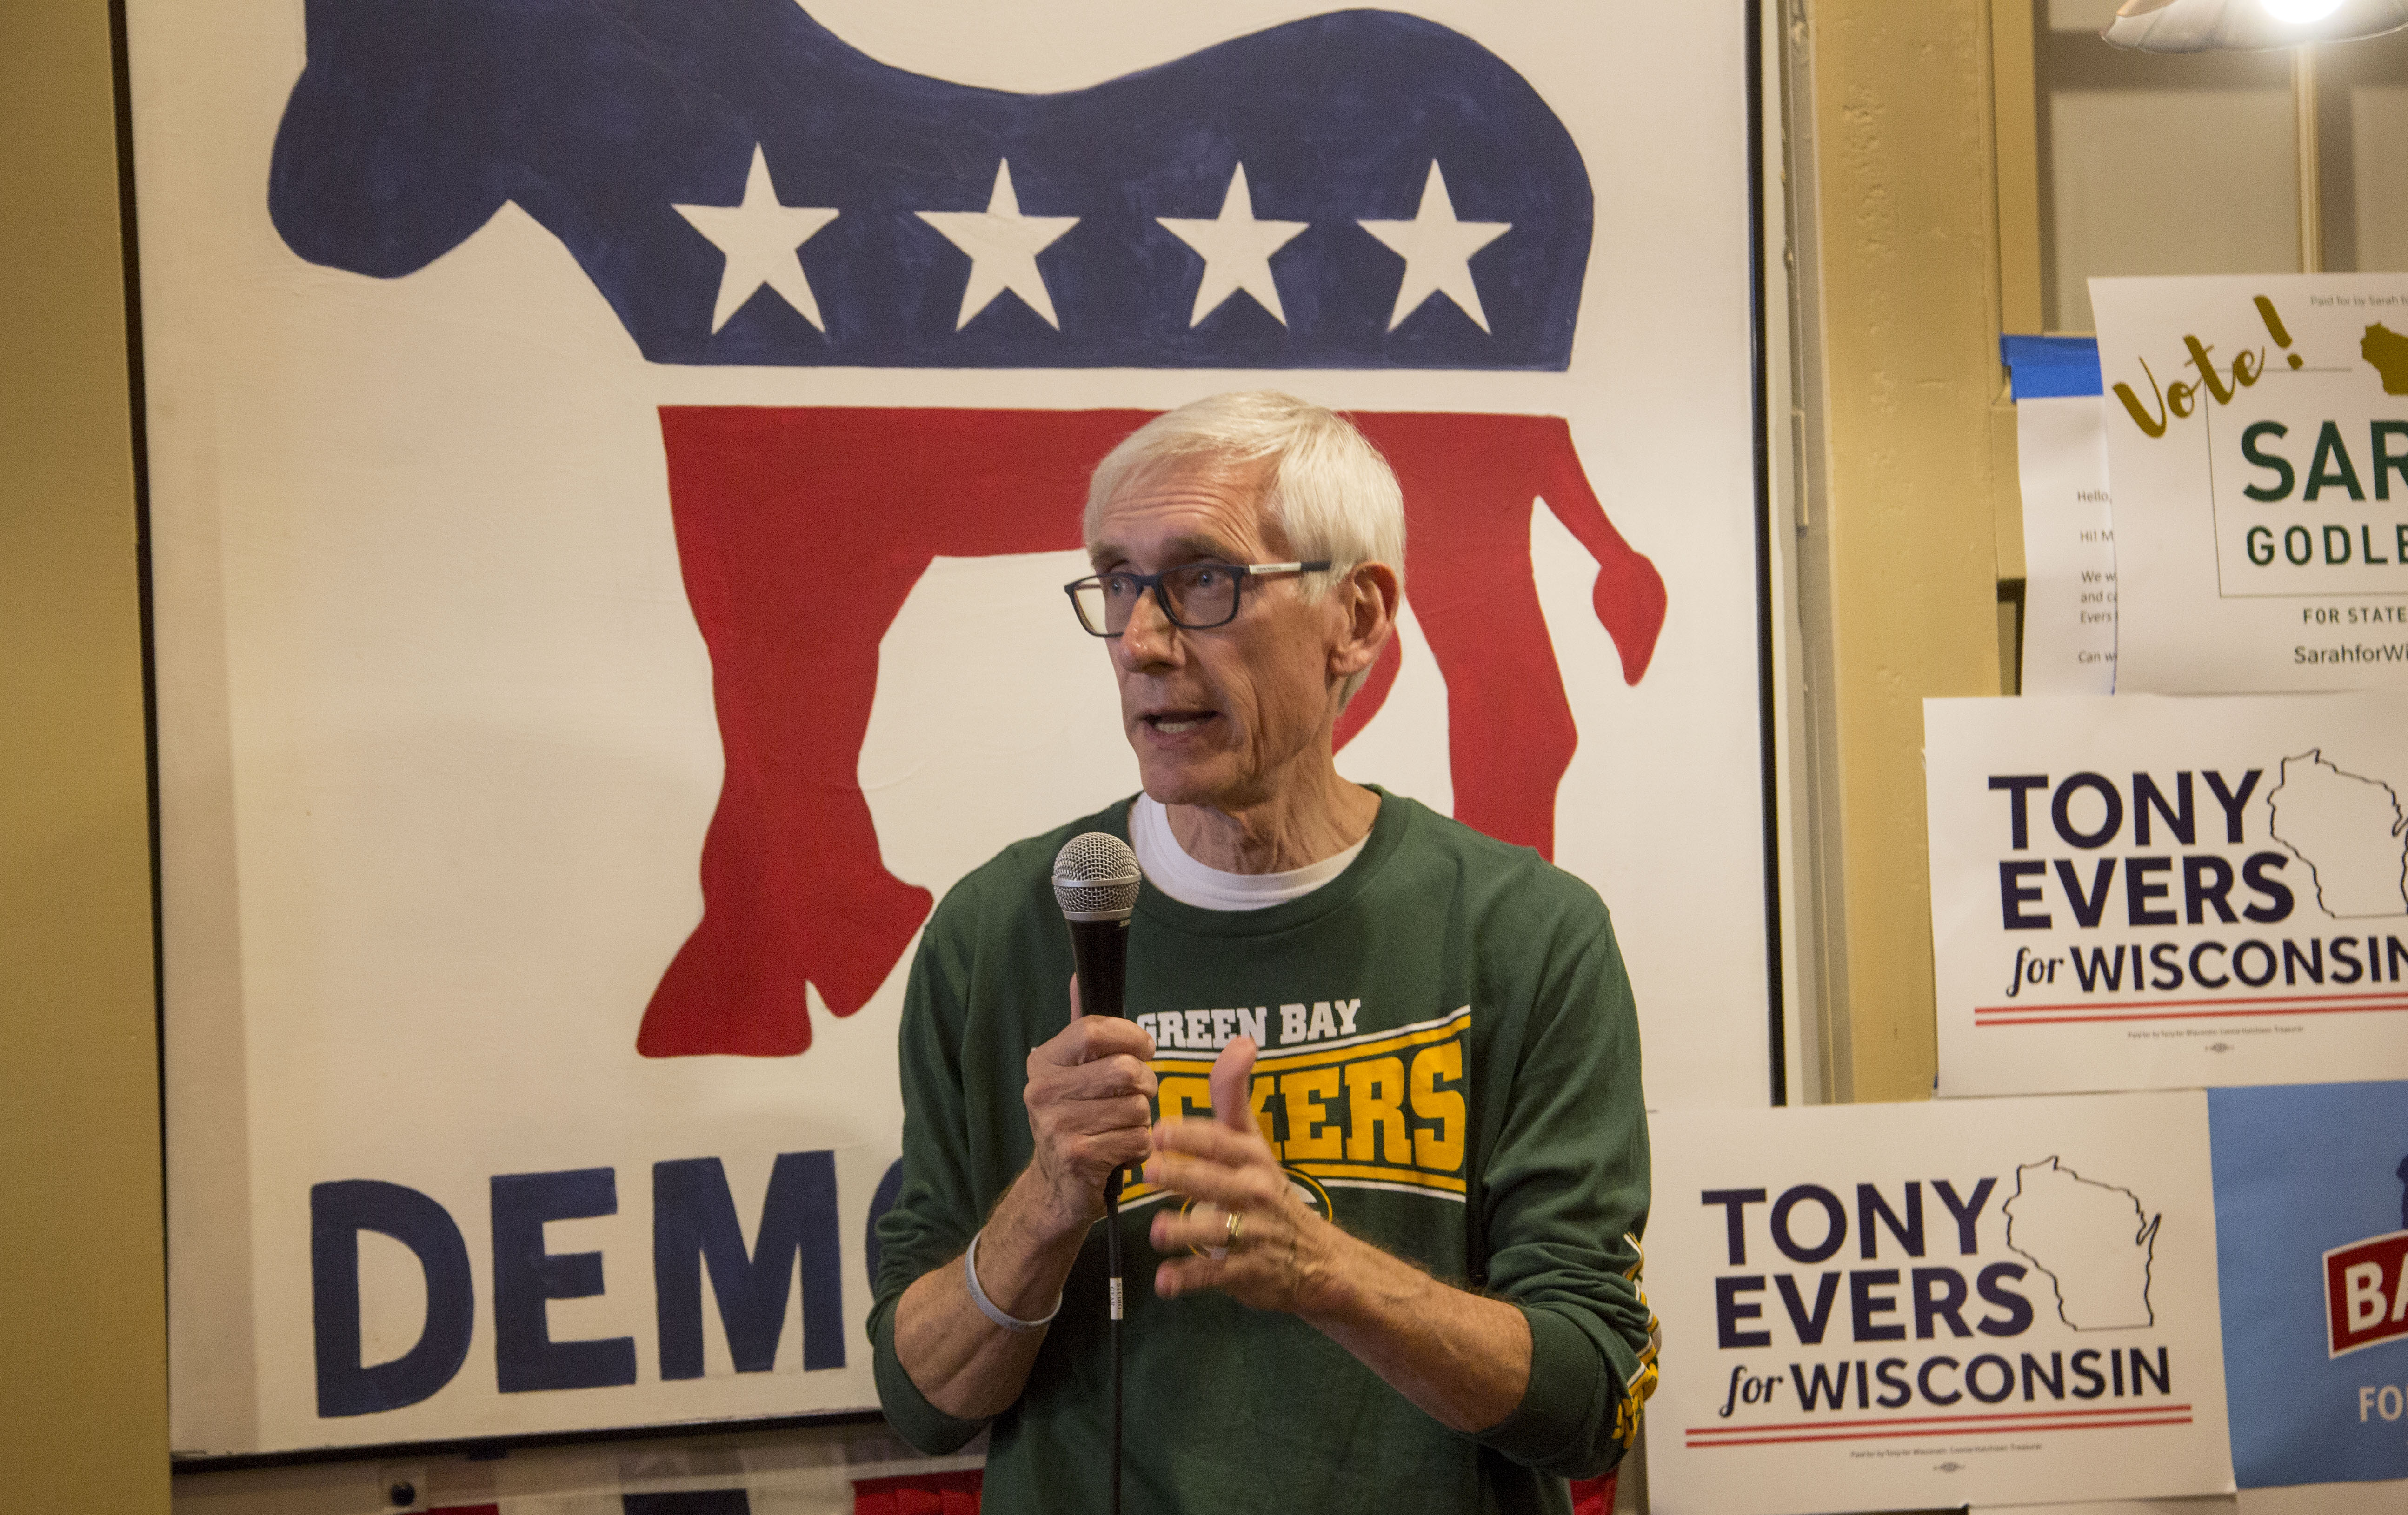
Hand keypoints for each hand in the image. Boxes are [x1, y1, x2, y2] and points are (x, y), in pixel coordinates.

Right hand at [1022, 974, 1157, 1234]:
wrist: (1057, 1189)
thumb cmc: (1077, 1122)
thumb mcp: (1073, 1074)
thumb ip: (1082, 1030)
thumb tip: (1079, 975)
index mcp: (1043, 1063)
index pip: (1092, 1030)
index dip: (1130, 1036)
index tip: (1143, 1049)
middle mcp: (1042, 1092)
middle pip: (1124, 1069)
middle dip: (1145, 1083)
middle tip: (1138, 1095)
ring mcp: (1057, 1126)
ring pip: (1137, 1107)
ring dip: (1143, 1120)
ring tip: (1123, 1128)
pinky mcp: (1079, 1157)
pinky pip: (1138, 1139)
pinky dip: (1140, 1147)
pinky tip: (1120, 1152)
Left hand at [1144, 1035, 1346, 1313]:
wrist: (1314, 1260)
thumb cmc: (1266, 1189)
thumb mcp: (1253, 1141)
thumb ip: (1234, 1095)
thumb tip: (1241, 1039)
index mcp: (1251, 1157)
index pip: (1220, 1140)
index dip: (1190, 1134)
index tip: (1159, 1128)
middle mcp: (1254, 1192)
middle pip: (1215, 1182)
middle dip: (1183, 1176)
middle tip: (1148, 1172)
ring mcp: (1253, 1234)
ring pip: (1217, 1230)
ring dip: (1186, 1231)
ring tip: (1158, 1231)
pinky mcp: (1247, 1273)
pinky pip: (1216, 1275)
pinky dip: (1190, 1279)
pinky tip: (1164, 1282)